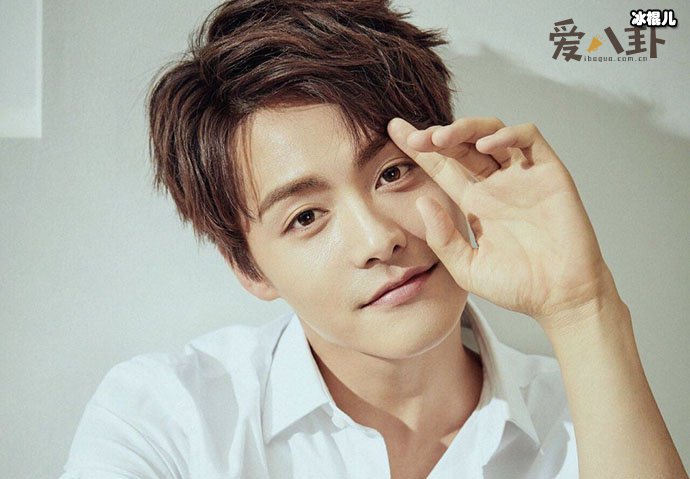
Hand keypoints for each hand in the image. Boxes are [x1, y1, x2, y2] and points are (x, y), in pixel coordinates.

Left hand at [387, 117, 615, 329]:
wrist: (560, 299)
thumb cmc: (518, 286)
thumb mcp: (466, 267)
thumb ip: (443, 237)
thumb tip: (422, 201)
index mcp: (475, 203)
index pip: (442, 166)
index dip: (419, 148)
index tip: (394, 131)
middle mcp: (496, 184)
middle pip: (462, 145)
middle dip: (436, 136)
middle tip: (414, 138)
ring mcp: (522, 176)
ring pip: (491, 133)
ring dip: (466, 129)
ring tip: (442, 138)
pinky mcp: (549, 173)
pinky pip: (529, 139)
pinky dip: (507, 134)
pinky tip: (485, 147)